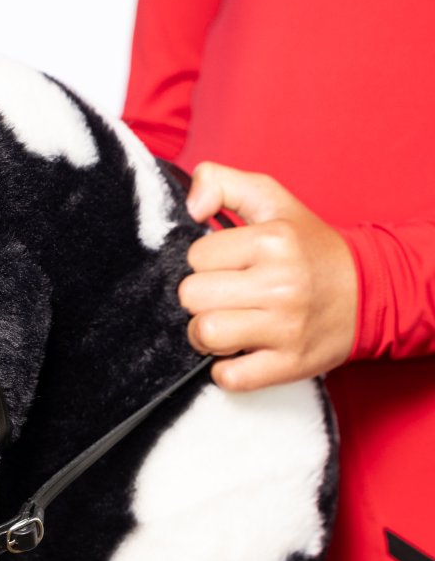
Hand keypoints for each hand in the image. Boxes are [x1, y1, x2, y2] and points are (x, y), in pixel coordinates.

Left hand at [179, 162, 358, 390]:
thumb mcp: (272, 201)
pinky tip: (239, 353)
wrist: (370, 291)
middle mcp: (281, 284)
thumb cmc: (309, 248)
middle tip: (225, 296)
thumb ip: (223, 183)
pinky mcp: (290, 364)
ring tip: (227, 324)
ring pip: (204, 334)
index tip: (228, 265)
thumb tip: (191, 207)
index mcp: (273, 241)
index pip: (196, 256)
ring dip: (206, 334)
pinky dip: (225, 370)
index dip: (206, 261)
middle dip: (201, 297)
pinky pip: (229, 376)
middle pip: (192, 296)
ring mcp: (286, 328)